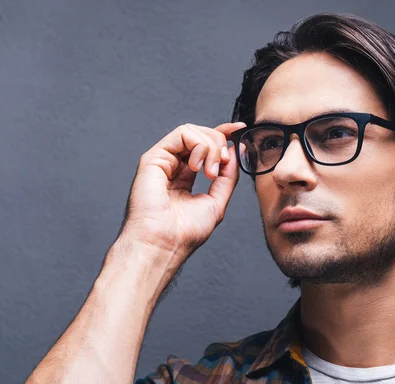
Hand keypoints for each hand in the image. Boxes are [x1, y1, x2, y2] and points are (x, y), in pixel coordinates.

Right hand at [117, 121, 245, 263]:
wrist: (164, 244)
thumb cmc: (184, 232)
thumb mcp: (216, 200)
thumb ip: (227, 175)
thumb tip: (235, 149)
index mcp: (185, 176)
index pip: (205, 145)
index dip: (223, 134)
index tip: (240, 129)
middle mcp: (172, 165)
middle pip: (201, 134)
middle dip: (219, 144)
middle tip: (222, 166)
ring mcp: (162, 160)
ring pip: (193, 131)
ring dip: (211, 147)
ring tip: (210, 173)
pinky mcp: (153, 157)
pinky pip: (182, 133)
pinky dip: (199, 145)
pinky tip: (198, 166)